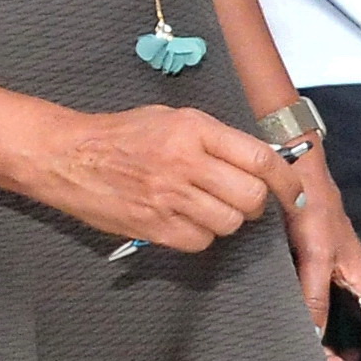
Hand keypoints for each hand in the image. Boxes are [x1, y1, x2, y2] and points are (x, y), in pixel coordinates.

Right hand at [20, 103, 281, 250]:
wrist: (67, 156)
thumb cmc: (122, 134)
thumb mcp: (173, 119)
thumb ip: (217, 138)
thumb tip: (261, 161)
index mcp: (195, 130)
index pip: (260, 159)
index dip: (285, 180)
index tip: (293, 191)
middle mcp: (186, 163)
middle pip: (251, 196)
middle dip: (256, 204)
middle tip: (243, 200)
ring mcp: (168, 197)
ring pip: (229, 223)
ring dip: (229, 220)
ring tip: (210, 208)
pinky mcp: (153, 226)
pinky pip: (201, 242)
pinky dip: (202, 236)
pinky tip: (187, 221)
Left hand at [275, 148, 360, 360]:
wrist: (300, 179)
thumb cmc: (316, 212)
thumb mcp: (318, 254)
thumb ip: (315, 295)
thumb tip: (313, 338)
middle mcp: (356, 292)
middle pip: (355, 341)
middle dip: (334, 359)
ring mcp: (337, 287)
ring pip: (334, 330)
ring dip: (318, 344)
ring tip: (294, 355)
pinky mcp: (316, 281)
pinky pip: (316, 314)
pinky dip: (305, 326)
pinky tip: (287, 331)